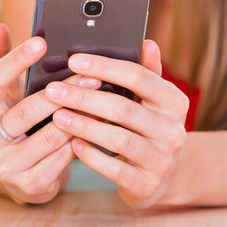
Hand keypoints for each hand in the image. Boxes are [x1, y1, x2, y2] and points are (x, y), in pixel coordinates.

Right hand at [0, 24, 100, 203]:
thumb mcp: (6, 93)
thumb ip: (0, 60)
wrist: (21, 173)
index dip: (16, 59)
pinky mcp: (26, 185)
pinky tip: (95, 130)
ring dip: (78, 118)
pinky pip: (60, 160)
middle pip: (26, 109)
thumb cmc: (16, 121)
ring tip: (102, 102)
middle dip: (63, 92)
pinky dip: (79, 143)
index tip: (42, 41)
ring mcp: (2, 166)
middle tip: (92, 76)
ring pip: (48, 136)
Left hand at [46, 40, 188, 208]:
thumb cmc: (148, 128)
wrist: (164, 178)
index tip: (72, 59)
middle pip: (124, 109)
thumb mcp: (153, 102)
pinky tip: (72, 145)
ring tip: (57, 115)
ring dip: (84, 126)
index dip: (105, 67)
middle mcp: (173, 131)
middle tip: (52, 90)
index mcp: (174, 102)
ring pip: (119, 140)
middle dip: (84, 98)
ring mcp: (162, 160)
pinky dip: (92, 157)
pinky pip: (116, 170)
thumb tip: (146, 41)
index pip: (140, 78)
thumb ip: (147, 73)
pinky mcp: (146, 185)